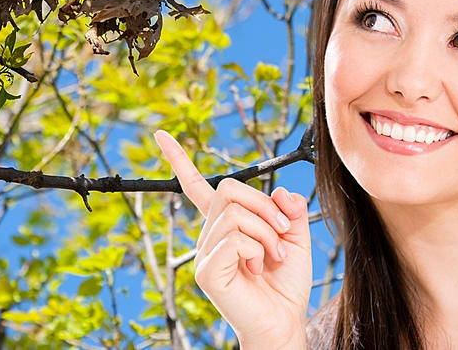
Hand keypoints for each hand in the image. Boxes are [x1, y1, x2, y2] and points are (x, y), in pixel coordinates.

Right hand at [155, 130, 311, 349]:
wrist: (284, 323)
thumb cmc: (285, 285)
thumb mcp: (295, 238)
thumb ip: (289, 210)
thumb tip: (282, 191)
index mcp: (224, 225)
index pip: (197, 186)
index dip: (179, 160)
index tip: (162, 134)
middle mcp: (208, 235)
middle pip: (228, 190)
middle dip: (263, 206)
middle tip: (281, 233)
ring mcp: (204, 252)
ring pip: (235, 213)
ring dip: (265, 232)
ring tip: (273, 255)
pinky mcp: (206, 270)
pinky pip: (233, 238)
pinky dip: (256, 247)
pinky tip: (257, 266)